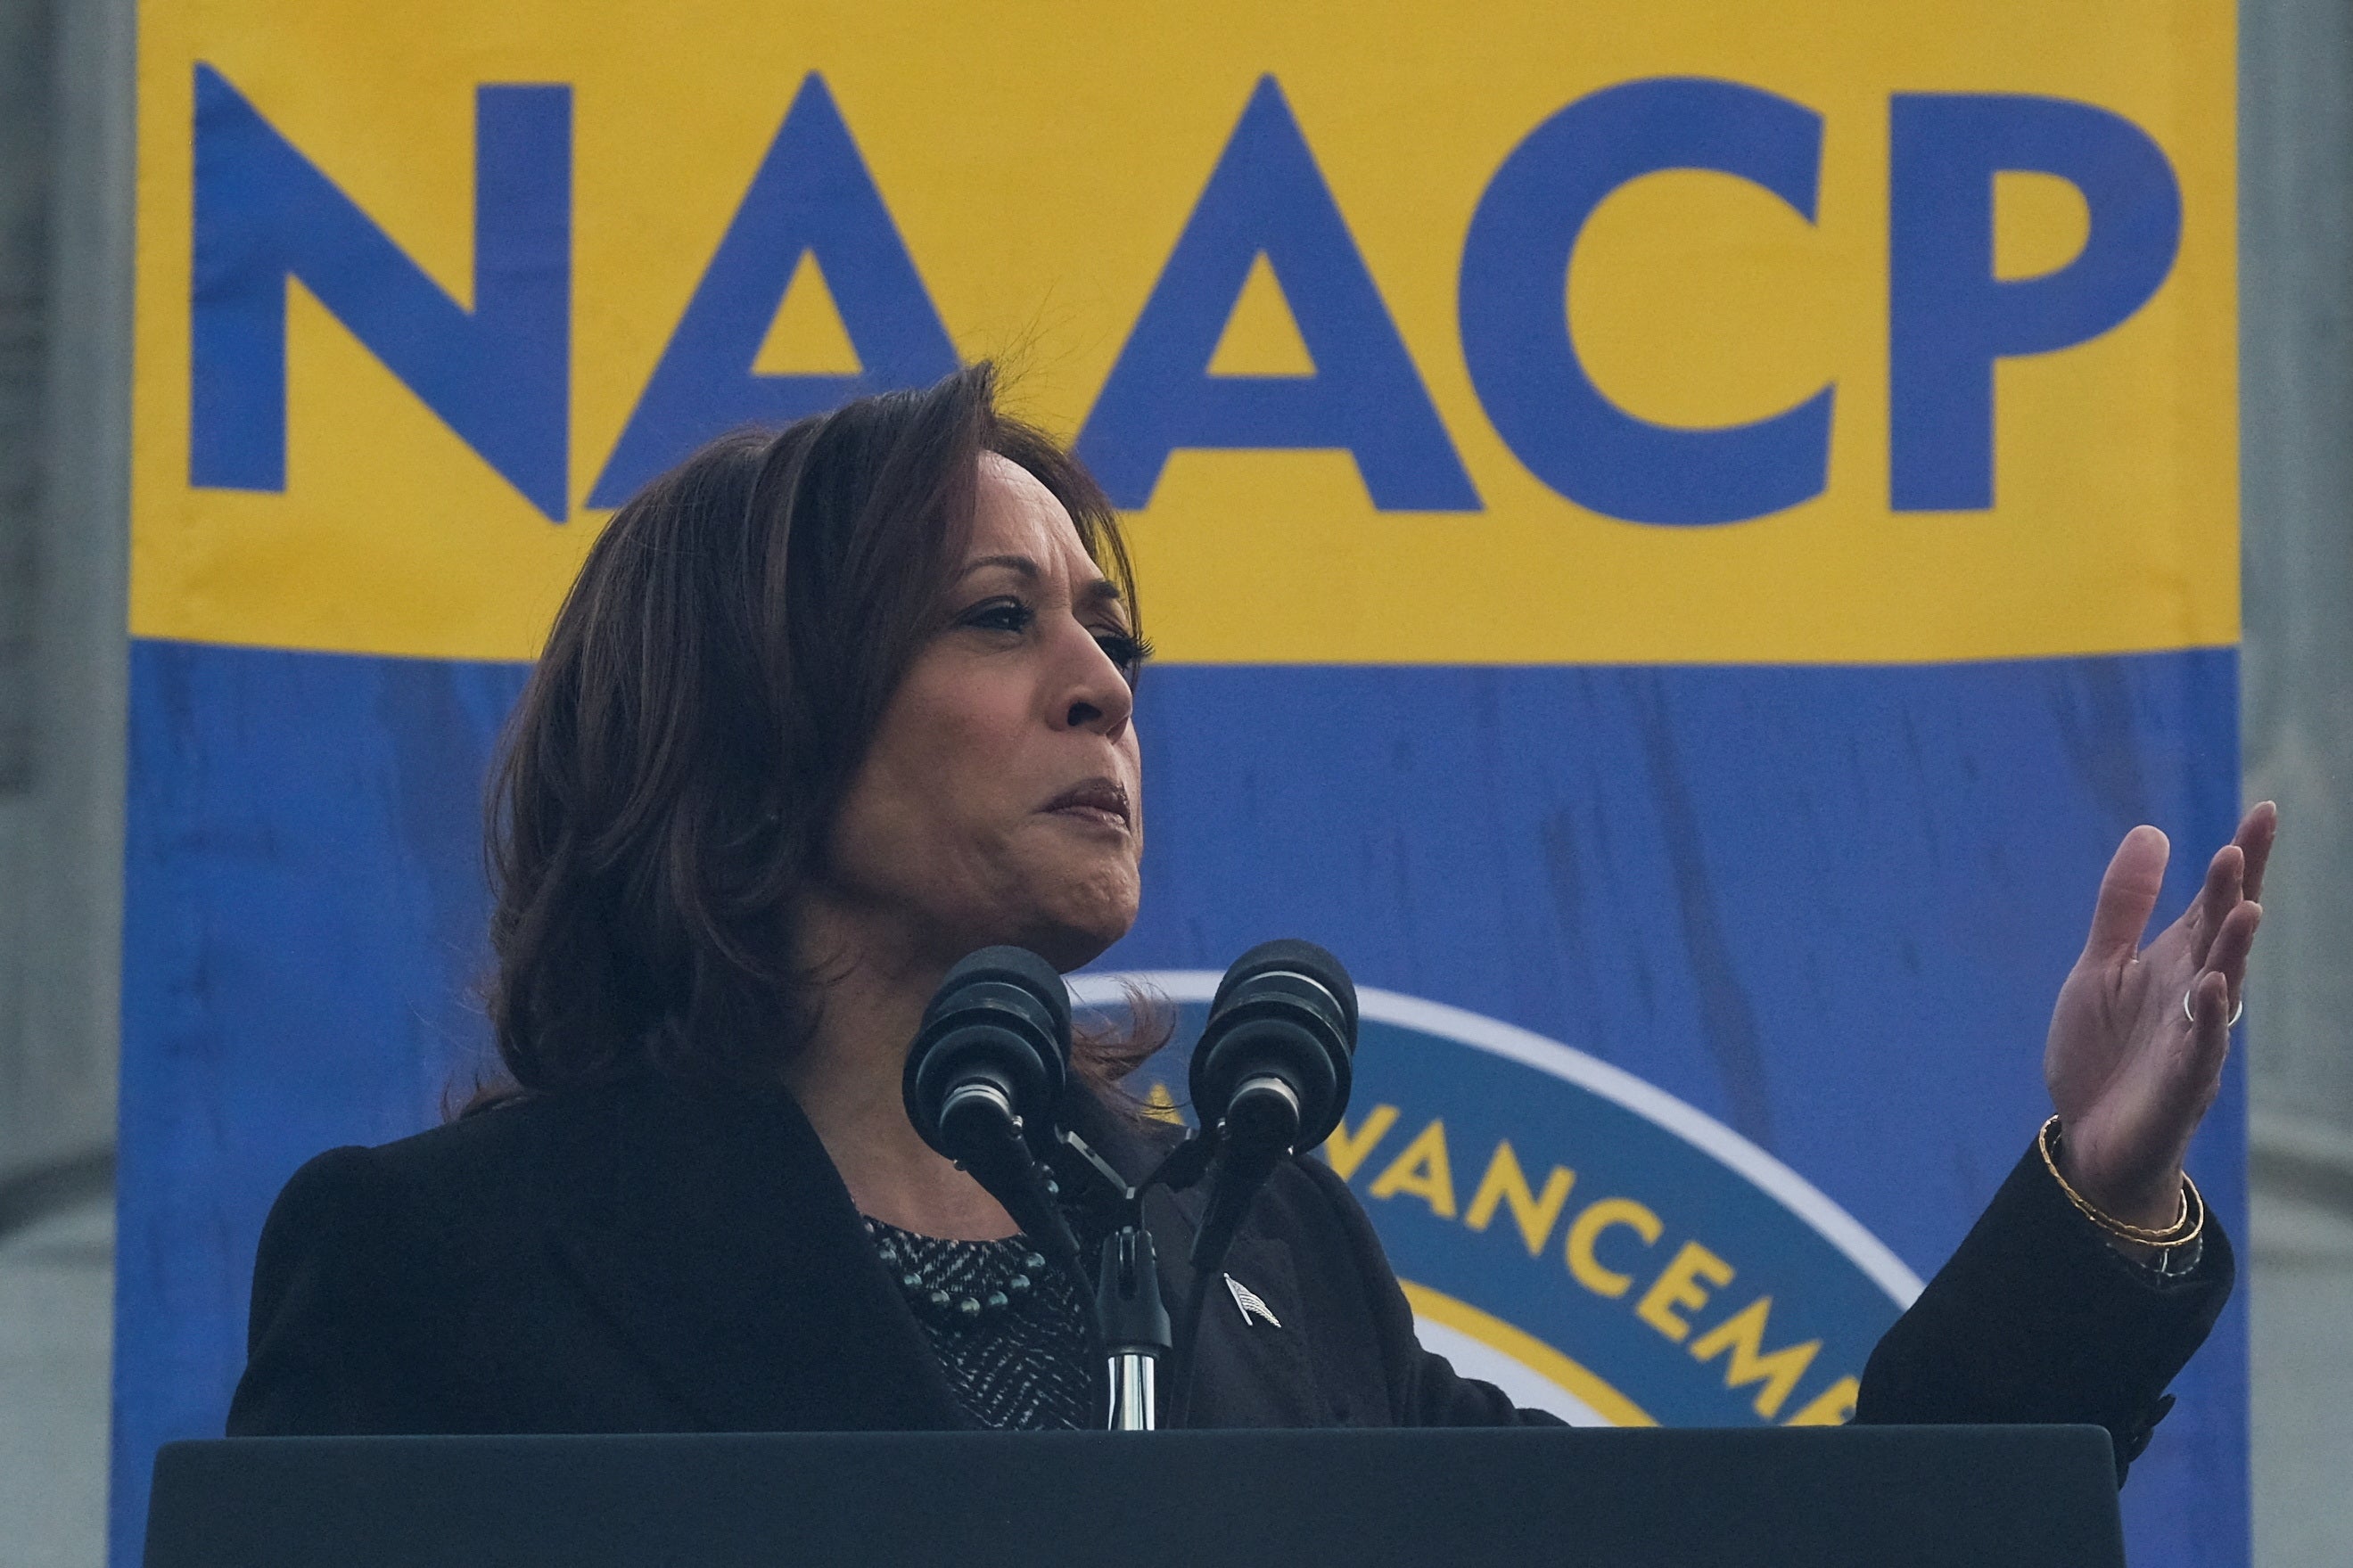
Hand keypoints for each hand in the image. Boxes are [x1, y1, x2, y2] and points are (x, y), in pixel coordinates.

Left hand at [2043, 803, 2274, 1228]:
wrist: (2091, 1140)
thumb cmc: (2103, 1052)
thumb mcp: (2101, 966)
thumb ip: (2124, 905)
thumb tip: (2152, 829)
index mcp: (2176, 962)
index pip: (2213, 902)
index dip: (2239, 858)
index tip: (2264, 809)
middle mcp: (2194, 993)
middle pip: (2221, 935)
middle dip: (2235, 891)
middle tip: (2243, 844)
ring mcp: (2190, 1038)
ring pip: (2221, 987)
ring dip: (2232, 949)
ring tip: (2245, 906)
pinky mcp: (2179, 1084)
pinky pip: (2199, 1048)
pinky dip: (2207, 1019)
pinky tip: (2213, 987)